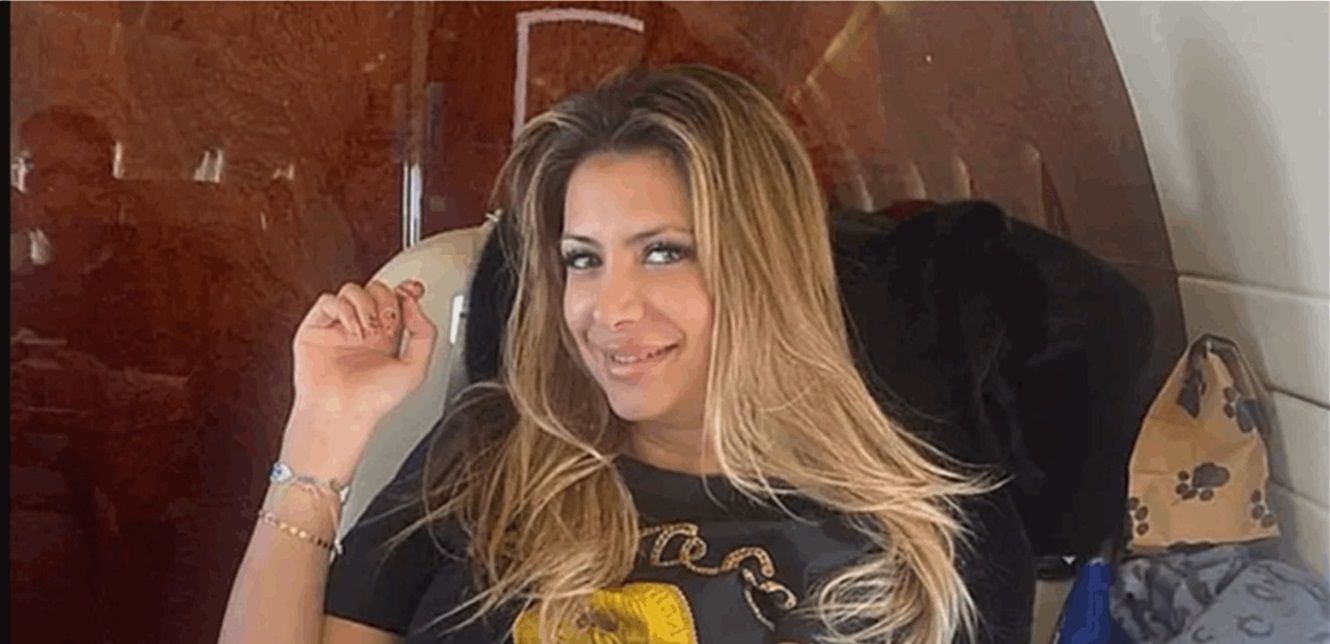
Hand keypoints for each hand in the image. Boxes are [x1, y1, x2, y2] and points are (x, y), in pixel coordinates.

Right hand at [280, 279, 436, 480]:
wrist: (343, 412)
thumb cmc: (374, 400)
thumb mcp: (415, 369)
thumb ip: (424, 335)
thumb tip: (415, 305)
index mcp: (387, 337)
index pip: (397, 300)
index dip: (406, 290)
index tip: (414, 290)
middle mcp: (363, 330)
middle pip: (376, 290)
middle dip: (386, 301)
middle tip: (387, 323)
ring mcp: (339, 328)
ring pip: (353, 290)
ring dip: (365, 305)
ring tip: (368, 330)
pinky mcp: (316, 328)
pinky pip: (328, 301)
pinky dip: (343, 309)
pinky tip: (352, 329)